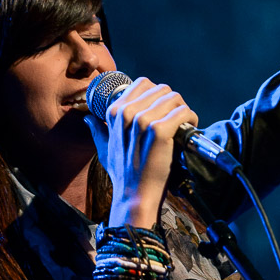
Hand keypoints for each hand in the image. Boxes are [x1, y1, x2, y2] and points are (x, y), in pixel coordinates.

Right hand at [84, 77, 197, 227]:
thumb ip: (98, 130)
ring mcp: (143, 121)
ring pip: (174, 98)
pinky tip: (189, 128)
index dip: (157, 94)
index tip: (163, 110)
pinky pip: (183, 112)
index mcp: (115, 112)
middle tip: (176, 118)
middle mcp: (127, 112)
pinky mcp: (160, 131)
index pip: (143, 84)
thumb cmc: (122, 174)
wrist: (134, 195)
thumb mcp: (103, 149)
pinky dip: (191, 118)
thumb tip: (88, 119)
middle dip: (172, 102)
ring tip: (183, 124)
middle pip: (162, 89)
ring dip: (183, 110)